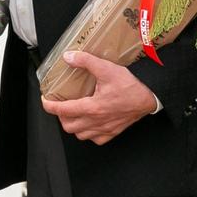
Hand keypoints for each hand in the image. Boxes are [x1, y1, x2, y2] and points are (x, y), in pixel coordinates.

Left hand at [40, 51, 156, 144]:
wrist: (150, 97)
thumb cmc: (131, 85)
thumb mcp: (106, 68)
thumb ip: (86, 61)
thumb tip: (68, 57)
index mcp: (92, 107)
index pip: (62, 111)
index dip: (49, 106)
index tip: (45, 100)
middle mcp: (97, 121)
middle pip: (68, 126)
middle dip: (60, 116)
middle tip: (61, 105)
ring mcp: (105, 129)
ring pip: (80, 135)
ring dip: (73, 125)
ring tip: (73, 114)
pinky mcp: (114, 132)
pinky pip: (96, 139)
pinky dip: (89, 133)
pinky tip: (89, 123)